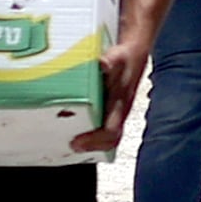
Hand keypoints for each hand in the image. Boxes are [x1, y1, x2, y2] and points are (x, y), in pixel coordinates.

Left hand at [72, 40, 143, 154]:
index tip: (77, 142)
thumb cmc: (125, 59)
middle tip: (70, 145)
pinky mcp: (107, 111)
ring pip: (105, 138)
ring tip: (67, 141)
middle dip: (90, 147)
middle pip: (109, 141)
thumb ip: (110, 62)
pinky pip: (100, 129)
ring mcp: (113, 114)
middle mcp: (117, 113)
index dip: (95, 140)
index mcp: (120, 104)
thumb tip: (102, 64)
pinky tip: (70, 129)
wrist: (133, 54)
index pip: (111, 131)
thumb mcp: (117, 58)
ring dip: (89, 143)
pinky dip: (87, 135)